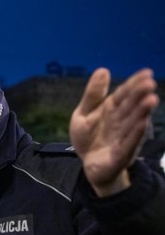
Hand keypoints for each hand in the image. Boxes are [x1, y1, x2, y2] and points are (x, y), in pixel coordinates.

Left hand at [70, 68, 159, 195]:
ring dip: (142, 112)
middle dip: (139, 95)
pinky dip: (135, 134)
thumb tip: (103, 70)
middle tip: (149, 83)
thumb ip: (93, 95)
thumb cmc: (88, 137)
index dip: (134, 84)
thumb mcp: (83, 114)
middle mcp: (121, 122)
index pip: (124, 94)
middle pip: (131, 107)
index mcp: (112, 110)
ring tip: (150, 100)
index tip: (147, 72)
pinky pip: (129, 144)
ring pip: (133, 123)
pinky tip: (143, 124)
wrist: (88, 164)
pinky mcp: (120, 155)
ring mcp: (123, 138)